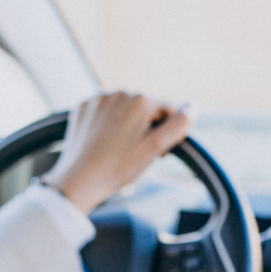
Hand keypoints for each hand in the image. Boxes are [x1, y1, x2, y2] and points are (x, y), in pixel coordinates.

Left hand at [40, 92, 191, 213]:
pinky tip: (103, 142)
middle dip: (146, 127)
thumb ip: (178, 125)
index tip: (153, 152)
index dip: (165, 133)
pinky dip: (108, 123)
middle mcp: (119, 92)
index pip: (168, 111)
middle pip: (145, 109)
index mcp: (140, 99)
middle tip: (135, 153)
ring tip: (118, 149)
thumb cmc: (118, 167)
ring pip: (124, 109)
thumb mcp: (155, 148)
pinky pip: (104, 111)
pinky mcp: (83, 106)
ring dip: (127, 124)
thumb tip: (192, 105)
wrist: (78, 180)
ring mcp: (98, 98)